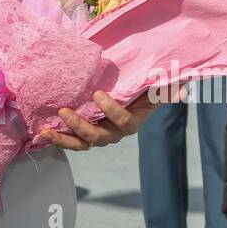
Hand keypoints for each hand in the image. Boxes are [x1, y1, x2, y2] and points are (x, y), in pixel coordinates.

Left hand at [40, 90, 163, 151]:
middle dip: (81, 126)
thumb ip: (167, 86)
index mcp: (133, 120)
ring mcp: (99, 133)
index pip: (124, 122)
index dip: (112, 112)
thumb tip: (184, 90)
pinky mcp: (84, 132)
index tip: (98, 95)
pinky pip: (72, 139)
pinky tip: (43, 131)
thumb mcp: (156, 84)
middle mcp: (115, 131)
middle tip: (65, 111)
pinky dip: (58, 137)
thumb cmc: (143, 86)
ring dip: (64, 137)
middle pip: (98, 136)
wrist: (128, 91)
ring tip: (47, 129)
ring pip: (82, 142)